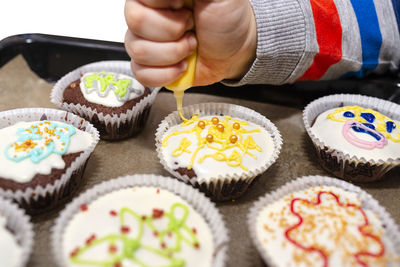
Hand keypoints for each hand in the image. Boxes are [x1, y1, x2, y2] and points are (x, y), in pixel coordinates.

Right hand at [124, 0, 256, 86]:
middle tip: (191, 29)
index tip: (186, 6)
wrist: (236, 50)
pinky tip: (182, 65)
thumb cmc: (227, 19)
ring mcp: (144, 41)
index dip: (166, 7)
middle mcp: (145, 13)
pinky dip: (167, 74)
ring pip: (138, 51)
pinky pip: (141, 73)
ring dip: (173, 53)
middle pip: (136, 22)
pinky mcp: (148, 66)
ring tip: (190, 46)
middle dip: (173, 31)